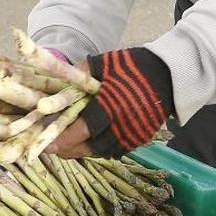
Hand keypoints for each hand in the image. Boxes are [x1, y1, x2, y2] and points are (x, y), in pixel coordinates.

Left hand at [46, 48, 173, 158]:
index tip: (46, 143)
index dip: (62, 139)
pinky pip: (114, 151)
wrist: (168, 75)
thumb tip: (58, 82)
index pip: (81, 130)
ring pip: (100, 152)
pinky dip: (99, 150)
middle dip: (68, 150)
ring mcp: (131, 135)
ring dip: (82, 151)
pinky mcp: (139, 139)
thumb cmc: (133, 66)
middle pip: (88, 147)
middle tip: (52, 148)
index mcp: (109, 107)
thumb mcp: (103, 63)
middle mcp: (120, 126)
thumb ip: (80, 74)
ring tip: (67, 148)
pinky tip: (89, 143)